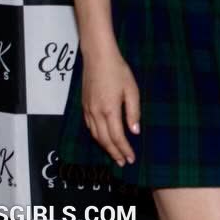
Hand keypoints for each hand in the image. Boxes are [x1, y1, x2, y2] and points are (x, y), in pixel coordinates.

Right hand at [80, 40, 140, 166]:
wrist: (98, 57)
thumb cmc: (118, 71)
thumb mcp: (132, 90)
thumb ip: (133, 112)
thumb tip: (134, 131)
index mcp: (109, 110)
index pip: (117, 137)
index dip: (124, 150)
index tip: (131, 159)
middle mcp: (96, 113)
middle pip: (104, 140)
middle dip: (114, 153)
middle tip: (123, 162)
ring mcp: (88, 110)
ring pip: (95, 135)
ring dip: (105, 147)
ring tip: (115, 155)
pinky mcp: (84, 106)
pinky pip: (90, 127)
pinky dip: (97, 136)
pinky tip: (103, 139)